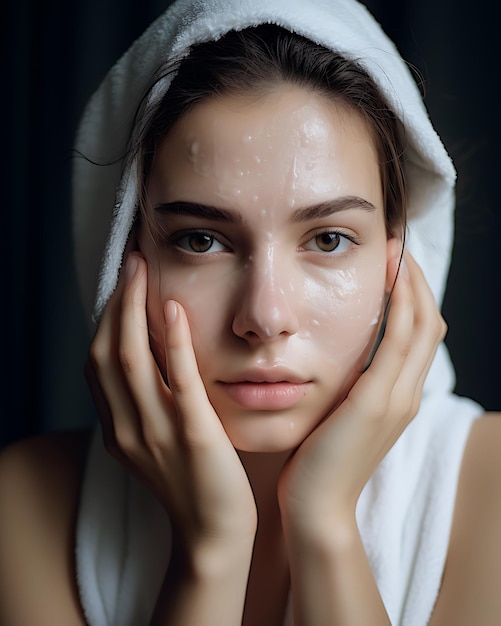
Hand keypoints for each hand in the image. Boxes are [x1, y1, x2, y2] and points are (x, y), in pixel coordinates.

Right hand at [86, 252, 256, 551]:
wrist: (213, 534)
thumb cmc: (192, 483)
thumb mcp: (156, 442)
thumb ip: (147, 404)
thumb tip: (153, 359)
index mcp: (116, 428)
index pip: (97, 363)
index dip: (105, 319)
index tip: (120, 285)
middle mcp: (125, 428)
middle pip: (105, 353)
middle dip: (115, 304)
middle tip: (130, 264)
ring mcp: (155, 432)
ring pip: (129, 361)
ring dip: (133, 310)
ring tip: (143, 271)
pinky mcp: (193, 434)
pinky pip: (176, 381)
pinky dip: (171, 342)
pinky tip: (173, 310)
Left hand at [278, 252, 446, 531]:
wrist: (316, 507)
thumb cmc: (318, 463)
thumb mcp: (340, 418)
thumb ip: (349, 390)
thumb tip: (342, 361)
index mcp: (399, 399)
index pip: (420, 337)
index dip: (414, 298)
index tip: (395, 266)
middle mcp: (407, 395)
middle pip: (429, 325)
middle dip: (417, 283)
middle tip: (400, 249)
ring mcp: (397, 399)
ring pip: (421, 327)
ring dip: (411, 286)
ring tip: (397, 252)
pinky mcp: (377, 402)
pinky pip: (398, 342)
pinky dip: (399, 307)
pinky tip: (388, 281)